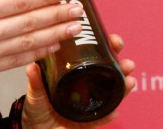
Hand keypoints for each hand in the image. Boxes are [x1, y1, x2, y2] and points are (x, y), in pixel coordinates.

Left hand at [21, 34, 135, 128]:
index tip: (113, 40)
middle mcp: (87, 86)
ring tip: (130, 82)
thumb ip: (35, 81)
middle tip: (127, 62)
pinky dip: (108, 115)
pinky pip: (101, 118)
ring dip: (123, 88)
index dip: (107, 46)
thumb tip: (32, 67)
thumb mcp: (36, 92)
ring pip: (112, 93)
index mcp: (76, 73)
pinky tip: (114, 112)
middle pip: (109, 72)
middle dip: (122, 65)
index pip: (95, 55)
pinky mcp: (88, 122)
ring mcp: (90, 103)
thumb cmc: (37, 107)